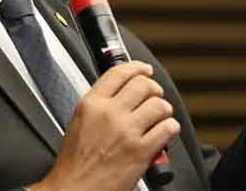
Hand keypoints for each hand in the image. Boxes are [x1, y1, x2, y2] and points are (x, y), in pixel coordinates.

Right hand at [30, 61, 179, 190]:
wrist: (75, 190)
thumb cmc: (75, 163)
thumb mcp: (79, 122)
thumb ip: (99, 104)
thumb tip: (121, 92)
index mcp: (92, 104)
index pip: (120, 72)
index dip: (138, 67)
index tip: (145, 70)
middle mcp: (110, 114)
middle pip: (144, 85)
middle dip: (154, 89)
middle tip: (154, 96)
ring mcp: (127, 132)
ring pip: (160, 105)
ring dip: (164, 110)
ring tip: (160, 117)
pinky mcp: (141, 151)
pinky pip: (168, 128)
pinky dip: (170, 129)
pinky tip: (164, 133)